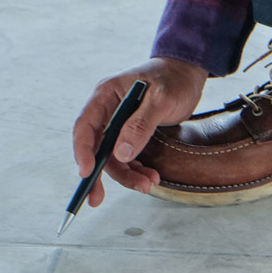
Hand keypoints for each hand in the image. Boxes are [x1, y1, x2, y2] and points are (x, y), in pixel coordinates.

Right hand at [71, 57, 206, 206]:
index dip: (82, 151)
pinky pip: (128, 156)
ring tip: (148, 184)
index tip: (87, 172)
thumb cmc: (174, 79)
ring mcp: (120, 123)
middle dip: (101, 174)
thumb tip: (121, 154)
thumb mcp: (161, 99)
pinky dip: (137, 169)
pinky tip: (150, 177)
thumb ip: (141, 124)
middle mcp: (108, 110)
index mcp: (106, 95)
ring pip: (114, 156)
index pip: (85, 126)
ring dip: (127, 174)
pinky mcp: (132, 132)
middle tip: (97, 199)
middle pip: (97, 147)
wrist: (189, 73)